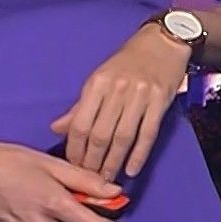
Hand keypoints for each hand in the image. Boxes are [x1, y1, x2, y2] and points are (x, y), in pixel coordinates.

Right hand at [0, 135, 122, 221]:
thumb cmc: (15, 161)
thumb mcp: (54, 165)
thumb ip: (87, 181)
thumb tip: (116, 192)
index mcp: (53, 205)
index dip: (109, 219)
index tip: (111, 207)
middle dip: (88, 217)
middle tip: (81, 197)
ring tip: (56, 200)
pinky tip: (39, 209)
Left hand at [50, 20, 189, 181]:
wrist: (163, 42)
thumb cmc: (128, 61)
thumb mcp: (100, 78)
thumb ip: (81, 106)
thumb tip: (57, 129)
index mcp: (97, 84)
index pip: (80, 124)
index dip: (75, 149)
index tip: (73, 166)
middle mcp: (117, 90)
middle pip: (100, 134)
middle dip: (93, 161)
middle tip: (89, 180)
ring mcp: (140, 95)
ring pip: (123, 137)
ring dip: (114, 162)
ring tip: (107, 179)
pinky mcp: (161, 101)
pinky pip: (148, 134)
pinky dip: (139, 155)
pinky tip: (132, 170)